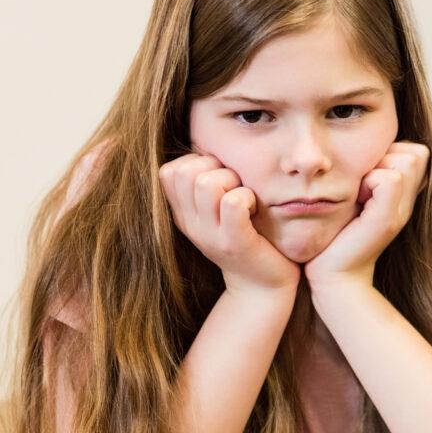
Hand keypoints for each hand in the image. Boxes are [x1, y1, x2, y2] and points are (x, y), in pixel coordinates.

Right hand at [159, 153, 300, 296]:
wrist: (263, 287)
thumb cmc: (249, 238)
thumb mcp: (219, 211)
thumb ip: (208, 184)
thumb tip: (209, 146)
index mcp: (183, 214)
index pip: (169, 170)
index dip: (197, 164)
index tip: (220, 180)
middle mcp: (190, 224)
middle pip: (185, 171)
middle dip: (216, 169)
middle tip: (235, 188)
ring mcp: (209, 235)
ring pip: (208, 183)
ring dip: (234, 182)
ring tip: (246, 199)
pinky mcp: (234, 243)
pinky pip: (233, 202)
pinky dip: (248, 198)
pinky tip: (255, 210)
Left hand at [305, 141, 429, 287]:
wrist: (334, 274)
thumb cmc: (338, 234)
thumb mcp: (357, 195)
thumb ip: (371, 171)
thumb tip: (372, 146)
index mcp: (405, 193)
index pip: (414, 150)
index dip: (389, 156)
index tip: (365, 182)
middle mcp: (410, 201)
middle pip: (413, 152)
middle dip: (383, 160)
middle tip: (360, 190)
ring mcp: (403, 211)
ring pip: (403, 161)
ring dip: (373, 171)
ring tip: (358, 198)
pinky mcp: (389, 219)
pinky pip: (390, 178)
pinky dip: (369, 183)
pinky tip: (356, 205)